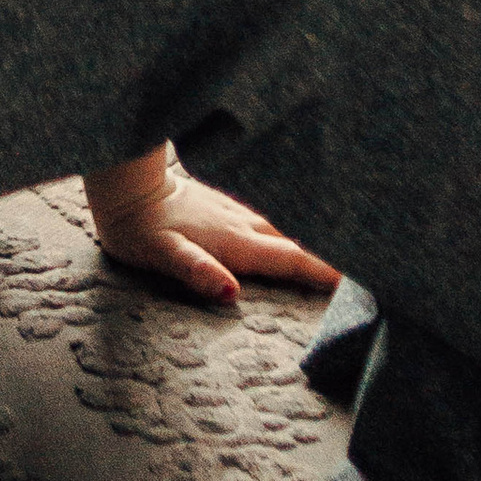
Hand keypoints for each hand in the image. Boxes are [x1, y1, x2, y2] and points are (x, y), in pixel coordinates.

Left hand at [84, 151, 337, 305]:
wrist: (123, 187)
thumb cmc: (139, 227)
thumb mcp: (162, 255)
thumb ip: (197, 272)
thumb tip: (232, 293)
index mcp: (234, 241)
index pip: (289, 257)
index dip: (323, 271)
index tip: (356, 282)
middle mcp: (239, 224)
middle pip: (292, 244)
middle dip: (324, 259)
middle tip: (355, 276)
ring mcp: (230, 213)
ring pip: (278, 231)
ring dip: (305, 245)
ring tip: (327, 260)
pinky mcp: (217, 205)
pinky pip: (261, 222)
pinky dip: (281, 235)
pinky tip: (278, 237)